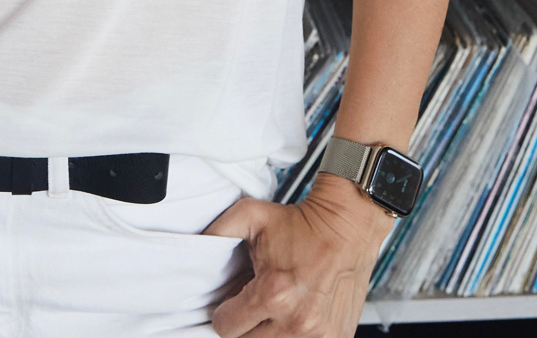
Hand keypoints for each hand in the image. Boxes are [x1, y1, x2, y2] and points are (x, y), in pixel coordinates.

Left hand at [205, 175, 394, 335]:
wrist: (348, 226)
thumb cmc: (300, 222)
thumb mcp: (249, 216)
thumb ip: (215, 234)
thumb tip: (193, 251)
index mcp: (273, 294)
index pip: (226, 328)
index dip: (223, 313)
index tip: (231, 301)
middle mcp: (298, 321)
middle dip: (244, 325)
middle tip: (251, 304)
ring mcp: (321, 334)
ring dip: (268, 332)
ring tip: (273, 309)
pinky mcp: (338, 337)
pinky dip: (293, 335)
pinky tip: (293, 315)